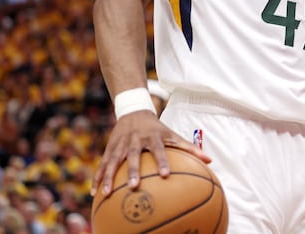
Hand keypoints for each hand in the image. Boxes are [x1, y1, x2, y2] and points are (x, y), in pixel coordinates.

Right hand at [91, 110, 210, 196]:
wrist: (133, 110)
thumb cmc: (157, 129)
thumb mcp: (172, 134)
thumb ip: (189, 148)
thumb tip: (210, 161)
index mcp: (153, 137)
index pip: (159, 149)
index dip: (162, 161)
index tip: (166, 175)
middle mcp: (136, 140)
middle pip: (134, 155)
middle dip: (134, 170)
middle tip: (135, 186)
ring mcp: (121, 144)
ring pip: (114, 161)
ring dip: (109, 176)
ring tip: (107, 193)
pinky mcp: (109, 148)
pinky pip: (103, 164)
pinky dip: (99, 177)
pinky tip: (95, 193)